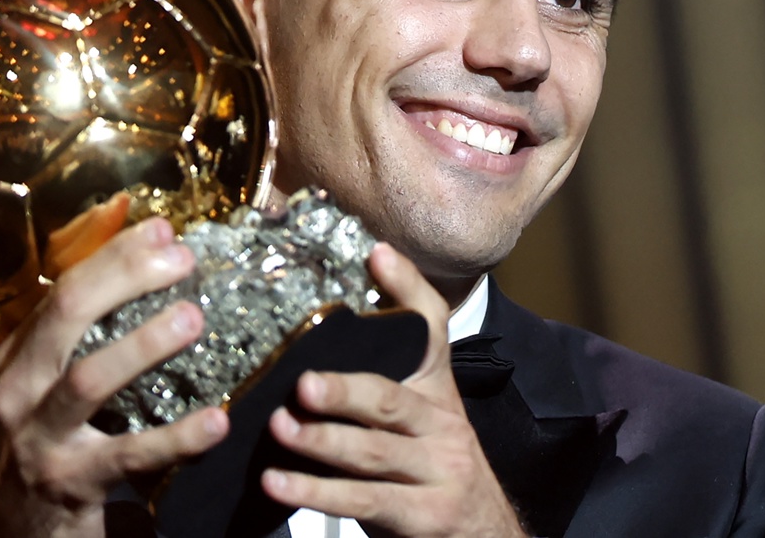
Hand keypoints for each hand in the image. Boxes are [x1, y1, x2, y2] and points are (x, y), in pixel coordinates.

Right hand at [0, 201, 228, 537]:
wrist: (7, 532)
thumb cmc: (41, 443)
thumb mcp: (41, 384)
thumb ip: (77, 334)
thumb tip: (137, 263)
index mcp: (16, 355)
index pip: (63, 287)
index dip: (115, 254)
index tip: (163, 230)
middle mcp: (19, 388)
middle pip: (69, 314)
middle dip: (126, 278)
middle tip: (182, 260)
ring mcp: (40, 437)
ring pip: (89, 379)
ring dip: (144, 345)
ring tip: (192, 318)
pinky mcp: (71, 482)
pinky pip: (129, 455)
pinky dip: (176, 438)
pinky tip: (216, 421)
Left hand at [260, 245, 526, 536]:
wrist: (485, 532)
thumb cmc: (430, 465)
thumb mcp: (416, 416)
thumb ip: (378, 376)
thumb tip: (311, 341)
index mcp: (436, 388)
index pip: (430, 328)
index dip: (406, 288)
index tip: (375, 254)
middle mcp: (442, 424)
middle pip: (390, 398)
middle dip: (344, 389)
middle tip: (302, 383)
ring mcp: (438, 471)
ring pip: (374, 452)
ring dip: (322, 441)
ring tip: (281, 428)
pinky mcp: (425, 516)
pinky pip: (366, 501)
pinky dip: (317, 493)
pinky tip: (280, 483)